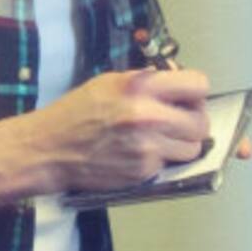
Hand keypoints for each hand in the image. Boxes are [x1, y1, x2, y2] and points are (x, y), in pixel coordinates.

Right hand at [34, 67, 210, 193]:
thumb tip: (176, 79)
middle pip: (201, 122)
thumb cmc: (76, 113)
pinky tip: (141, 151)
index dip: (195, 92)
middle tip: (179, 120)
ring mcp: (147, 147)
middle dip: (193, 121)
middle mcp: (147, 116)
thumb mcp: (111, 81)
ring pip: (192, 148)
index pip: (198, 85)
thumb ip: (147, 80)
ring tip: (162, 138)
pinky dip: (161, 159)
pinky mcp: (143, 171)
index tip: (188, 97)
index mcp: (141, 87)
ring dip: (182, 144)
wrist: (50, 148)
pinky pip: (170, 165)